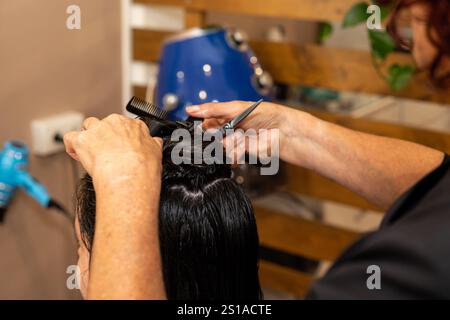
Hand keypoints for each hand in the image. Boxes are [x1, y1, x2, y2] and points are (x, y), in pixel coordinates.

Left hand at [64, 114, 162, 183]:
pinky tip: (77, 154)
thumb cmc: (143, 167)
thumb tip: (154, 143)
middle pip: (106, 124)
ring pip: (88, 126)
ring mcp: (97, 130)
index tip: (122, 147)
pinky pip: (71, 138)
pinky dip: (72, 146)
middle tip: (108, 154)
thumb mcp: (157, 153)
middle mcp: (115, 123)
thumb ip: (152, 144)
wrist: (129, 176)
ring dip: (88, 138)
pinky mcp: (82, 140)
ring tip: (91, 153)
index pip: (126, 126)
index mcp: (134, 125)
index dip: (123, 138)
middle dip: (105, 137)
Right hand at [186, 100, 301, 161]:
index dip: (201, 125)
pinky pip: (230, 156)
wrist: (284, 131)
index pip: (206, 120)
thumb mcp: (237, 108)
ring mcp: (235, 141)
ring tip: (242, 137)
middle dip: (216, 136)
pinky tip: (243, 147)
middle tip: (228, 131)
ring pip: (220, 147)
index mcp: (227, 114)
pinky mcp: (242, 152)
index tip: (198, 128)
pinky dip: (234, 154)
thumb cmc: (265, 114)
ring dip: (229, 143)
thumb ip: (214, 110)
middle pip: (211, 136)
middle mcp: (229, 128)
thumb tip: (191, 109)